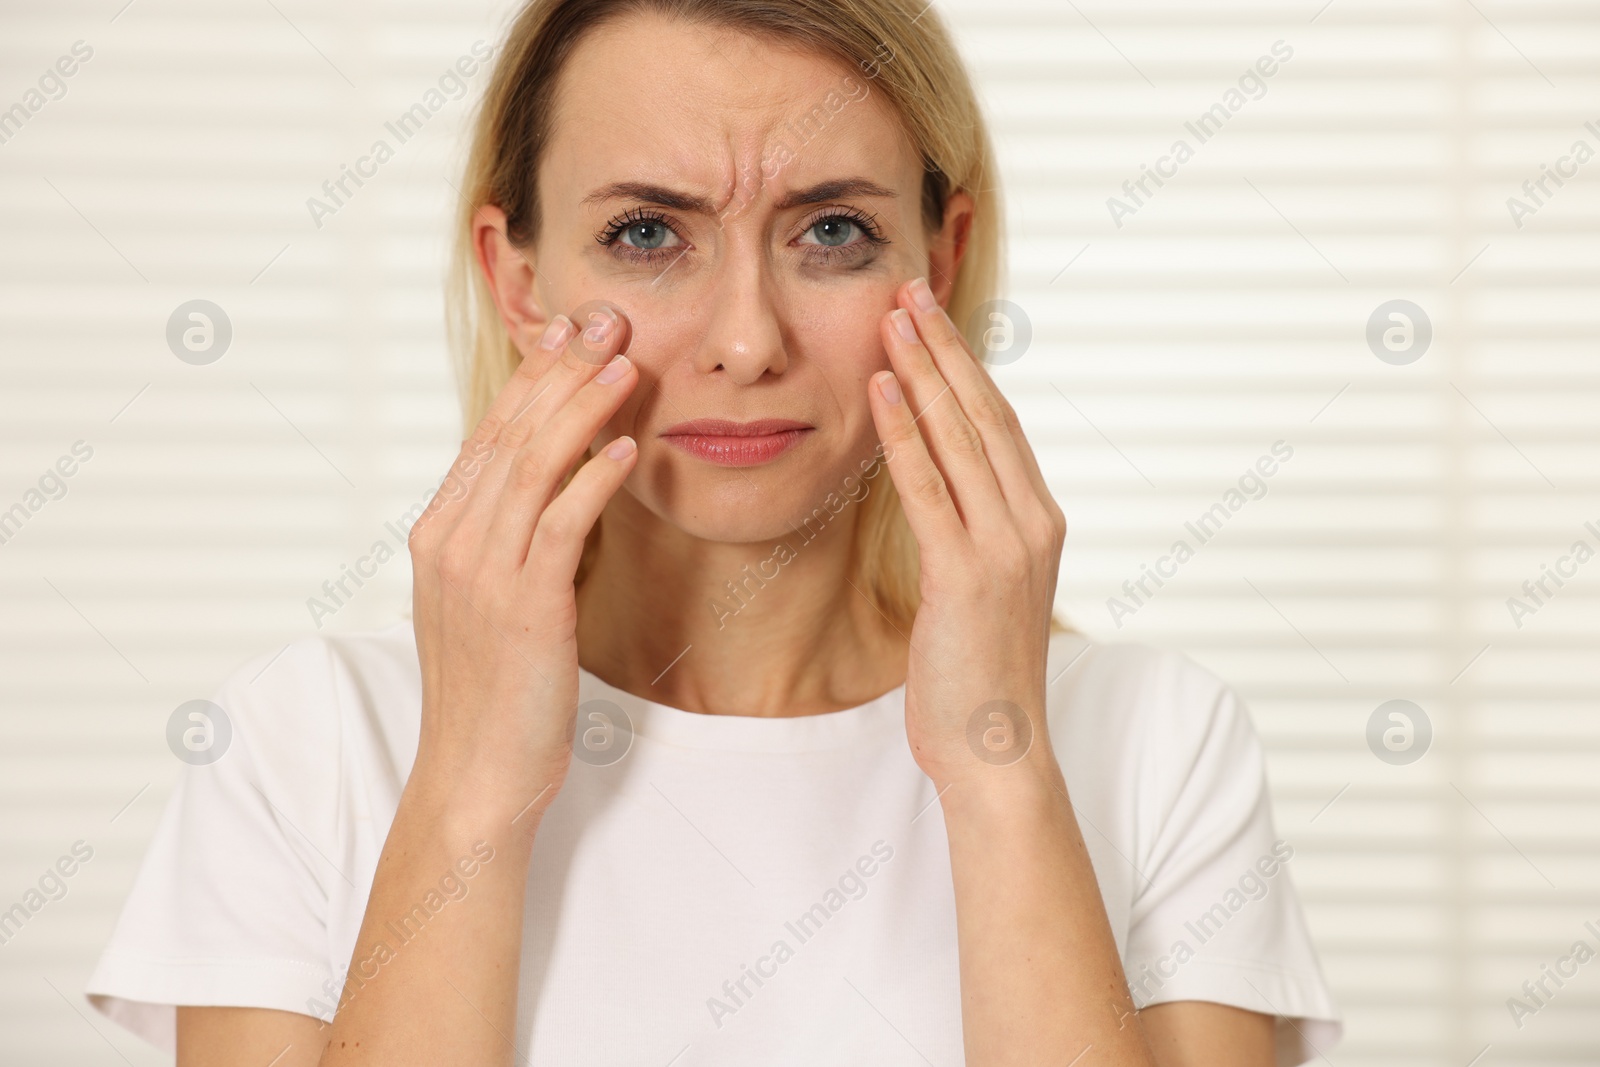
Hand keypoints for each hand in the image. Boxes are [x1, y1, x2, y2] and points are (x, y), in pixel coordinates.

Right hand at [406, 304, 637, 827]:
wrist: (476, 776)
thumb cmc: (494, 692)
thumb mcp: (490, 601)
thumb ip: (509, 541)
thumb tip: (553, 489)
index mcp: (439, 533)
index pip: (488, 434)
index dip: (532, 378)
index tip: (569, 331)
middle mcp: (450, 541)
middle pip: (509, 434)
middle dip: (561, 371)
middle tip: (607, 319)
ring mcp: (481, 571)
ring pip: (532, 467)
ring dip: (582, 409)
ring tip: (626, 363)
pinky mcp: (522, 606)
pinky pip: (560, 526)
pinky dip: (592, 481)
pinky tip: (626, 449)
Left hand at [867, 278, 1066, 792]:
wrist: (998, 751)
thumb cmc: (979, 676)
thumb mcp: (984, 592)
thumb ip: (973, 534)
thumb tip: (942, 489)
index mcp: (1039, 523)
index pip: (1001, 424)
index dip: (966, 366)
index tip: (933, 319)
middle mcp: (1032, 523)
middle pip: (986, 414)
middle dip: (946, 348)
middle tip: (910, 290)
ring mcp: (1004, 547)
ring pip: (961, 437)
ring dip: (924, 371)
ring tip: (892, 317)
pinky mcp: (966, 575)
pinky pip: (929, 488)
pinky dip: (904, 435)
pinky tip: (882, 390)